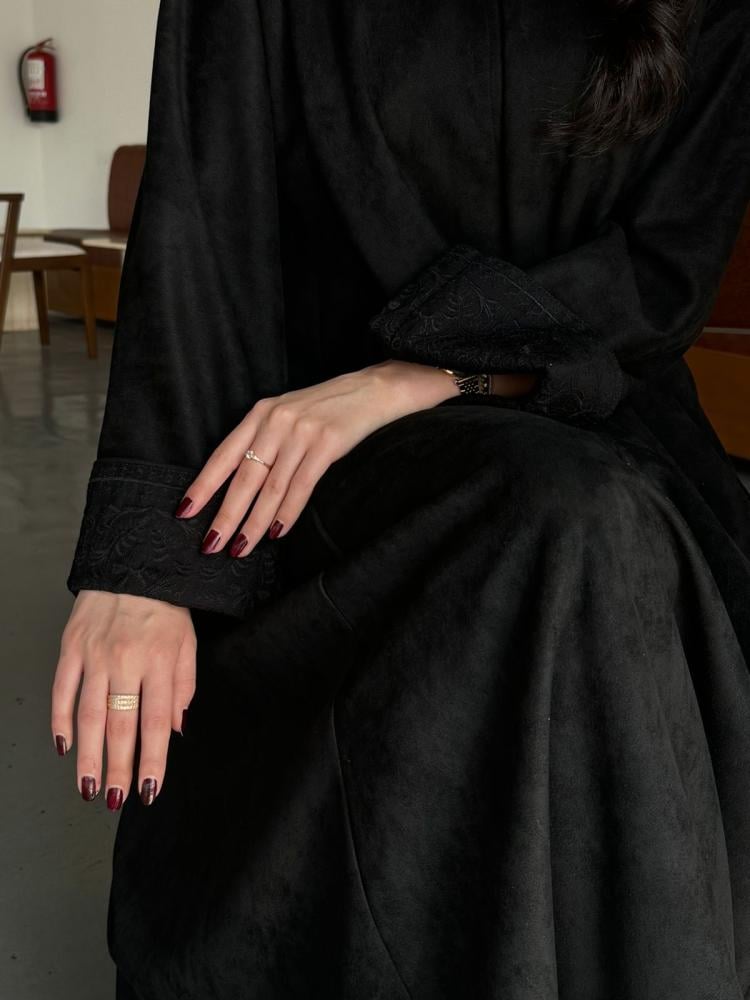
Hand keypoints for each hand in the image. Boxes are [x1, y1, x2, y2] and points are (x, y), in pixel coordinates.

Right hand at [51, 590, 195, 808]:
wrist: (133, 565)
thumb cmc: (165, 609)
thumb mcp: (187, 645)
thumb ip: (182, 688)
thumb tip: (175, 731)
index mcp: (159, 662)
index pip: (155, 723)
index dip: (152, 760)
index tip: (149, 790)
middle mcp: (126, 661)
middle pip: (119, 725)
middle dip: (117, 768)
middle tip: (115, 800)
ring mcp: (95, 655)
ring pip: (88, 715)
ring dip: (87, 755)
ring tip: (88, 786)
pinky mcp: (71, 648)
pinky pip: (62, 690)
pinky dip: (61, 720)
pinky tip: (65, 746)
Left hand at [175, 360, 537, 557]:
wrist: (379, 387)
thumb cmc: (334, 407)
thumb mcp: (292, 415)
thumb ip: (268, 442)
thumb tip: (245, 487)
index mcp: (261, 413)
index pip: (224, 454)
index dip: (204, 485)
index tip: (185, 512)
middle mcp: (275, 419)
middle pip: (244, 476)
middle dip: (225, 514)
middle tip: (210, 544)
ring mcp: (301, 430)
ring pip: (270, 486)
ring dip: (254, 522)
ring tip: (241, 548)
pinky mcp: (327, 441)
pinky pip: (301, 484)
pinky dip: (287, 511)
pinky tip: (277, 532)